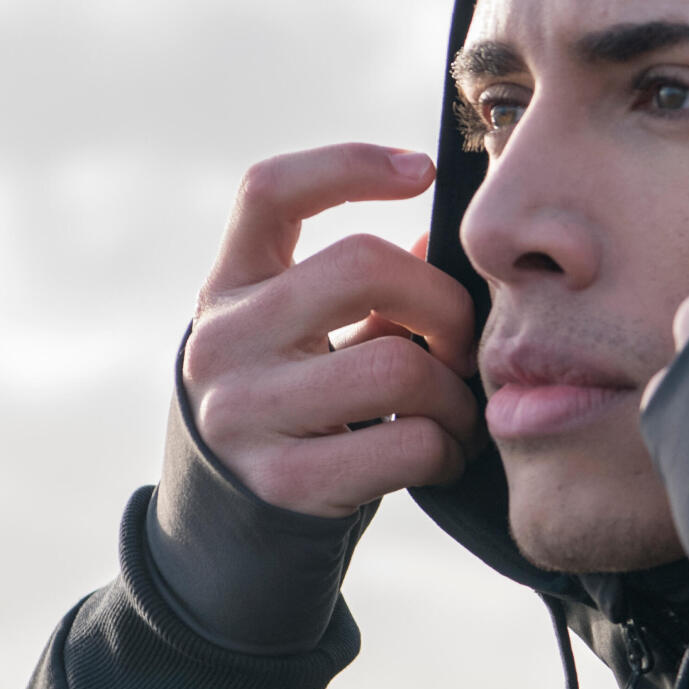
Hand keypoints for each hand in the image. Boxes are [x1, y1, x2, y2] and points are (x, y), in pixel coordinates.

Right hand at [182, 144, 479, 515]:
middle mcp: (224, 340)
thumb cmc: (298, 408)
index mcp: (229, 286)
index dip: (348, 165)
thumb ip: (367, 288)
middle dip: (445, 304)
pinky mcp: (286, 481)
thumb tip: (438, 239)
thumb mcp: (309, 337)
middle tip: (464, 346)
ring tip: (459, 413)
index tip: (422, 171)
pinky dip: (446, 450)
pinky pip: (408, 444)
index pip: (269, 190)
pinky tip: (441, 455)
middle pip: (363, 266)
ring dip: (456, 395)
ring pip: (399, 367)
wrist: (233, 524)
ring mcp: (247, 413)